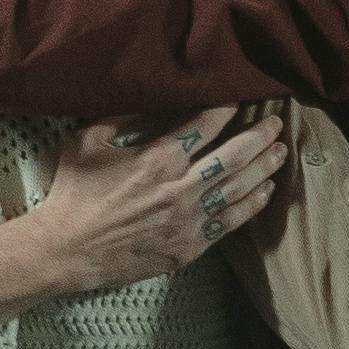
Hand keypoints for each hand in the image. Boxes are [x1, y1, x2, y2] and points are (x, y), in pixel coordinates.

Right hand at [32, 104, 290, 294]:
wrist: (66, 251)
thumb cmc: (73, 193)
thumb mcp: (86, 142)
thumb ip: (119, 117)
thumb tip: (145, 97)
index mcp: (157, 159)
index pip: (204, 125)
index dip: (226, 108)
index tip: (240, 98)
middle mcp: (180, 188)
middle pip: (233, 156)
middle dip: (259, 136)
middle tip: (276, 122)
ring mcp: (188, 220)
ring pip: (238, 189)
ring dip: (263, 168)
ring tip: (281, 152)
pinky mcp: (189, 246)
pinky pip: (230, 223)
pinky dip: (251, 205)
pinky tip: (264, 192)